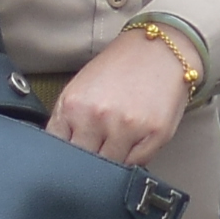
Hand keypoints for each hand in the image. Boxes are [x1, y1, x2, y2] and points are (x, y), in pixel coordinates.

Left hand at [48, 33, 194, 163]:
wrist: (160, 49)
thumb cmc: (119, 68)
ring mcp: (128, 128)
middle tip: (94, 154)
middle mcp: (99, 119)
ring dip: (111, 162)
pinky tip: (134, 142)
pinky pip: (137, 165)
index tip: (70, 159)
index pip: (59, 151)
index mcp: (74, 107)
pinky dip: (133, 160)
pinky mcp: (155, 134)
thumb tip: (59, 153)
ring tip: (116, 146)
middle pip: (83, 164)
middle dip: (86, 163)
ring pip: (111, 169)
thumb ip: (65, 121)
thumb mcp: (79, 89)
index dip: (63, 158)